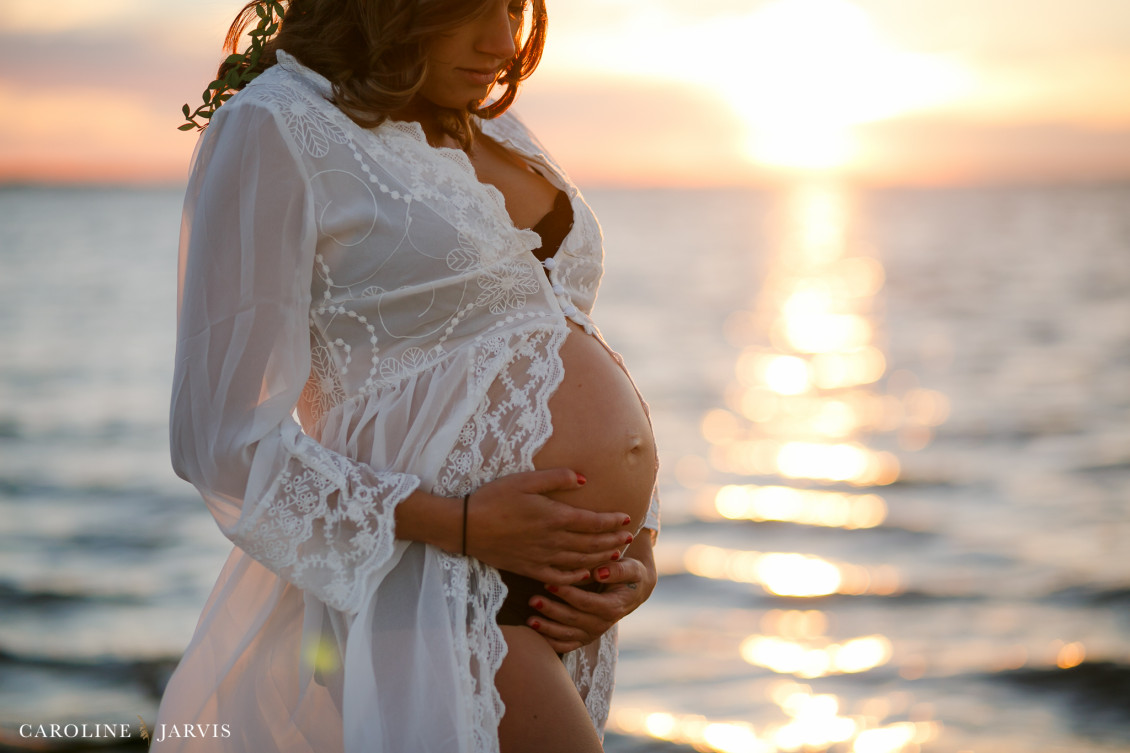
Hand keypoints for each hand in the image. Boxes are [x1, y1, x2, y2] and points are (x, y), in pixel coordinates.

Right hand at [465, 468, 633, 585]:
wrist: (464, 527)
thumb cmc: (493, 498)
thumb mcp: (525, 480)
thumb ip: (556, 478)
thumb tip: (584, 479)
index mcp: (554, 517)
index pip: (593, 522)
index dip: (613, 522)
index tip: (627, 519)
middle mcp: (552, 540)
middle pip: (592, 544)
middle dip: (613, 541)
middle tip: (629, 538)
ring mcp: (542, 557)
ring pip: (580, 561)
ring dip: (601, 558)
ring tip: (615, 554)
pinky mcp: (530, 568)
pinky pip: (561, 576)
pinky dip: (578, 576)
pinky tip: (586, 573)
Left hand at [525, 534, 656, 653]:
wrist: (632, 590)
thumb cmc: (629, 575)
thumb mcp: (631, 568)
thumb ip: (618, 570)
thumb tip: (599, 573)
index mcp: (613, 607)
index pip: (586, 603)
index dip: (567, 594)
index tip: (549, 584)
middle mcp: (602, 624)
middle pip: (573, 620)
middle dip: (551, 610)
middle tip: (532, 600)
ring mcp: (592, 633)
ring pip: (567, 635)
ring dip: (547, 628)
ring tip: (529, 620)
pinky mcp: (584, 637)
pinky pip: (566, 646)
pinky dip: (550, 642)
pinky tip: (535, 634)